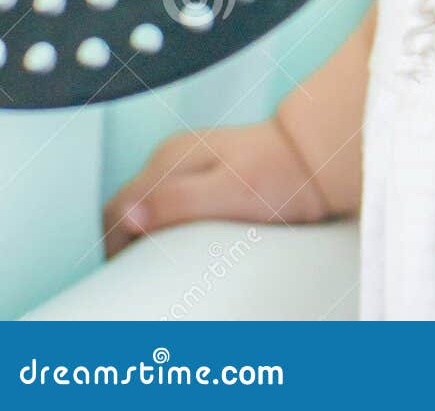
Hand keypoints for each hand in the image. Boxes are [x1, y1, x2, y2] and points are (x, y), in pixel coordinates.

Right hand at [101, 113, 331, 260]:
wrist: (319, 157)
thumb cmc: (281, 175)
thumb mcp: (229, 192)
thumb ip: (178, 201)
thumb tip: (127, 214)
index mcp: (169, 159)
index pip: (116, 210)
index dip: (114, 249)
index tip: (127, 279)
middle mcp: (173, 155)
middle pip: (129, 209)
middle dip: (129, 245)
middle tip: (147, 279)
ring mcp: (190, 161)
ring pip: (151, 206)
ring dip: (151, 236)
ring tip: (167, 267)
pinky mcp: (207, 170)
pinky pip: (174, 203)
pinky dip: (172, 227)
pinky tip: (188, 245)